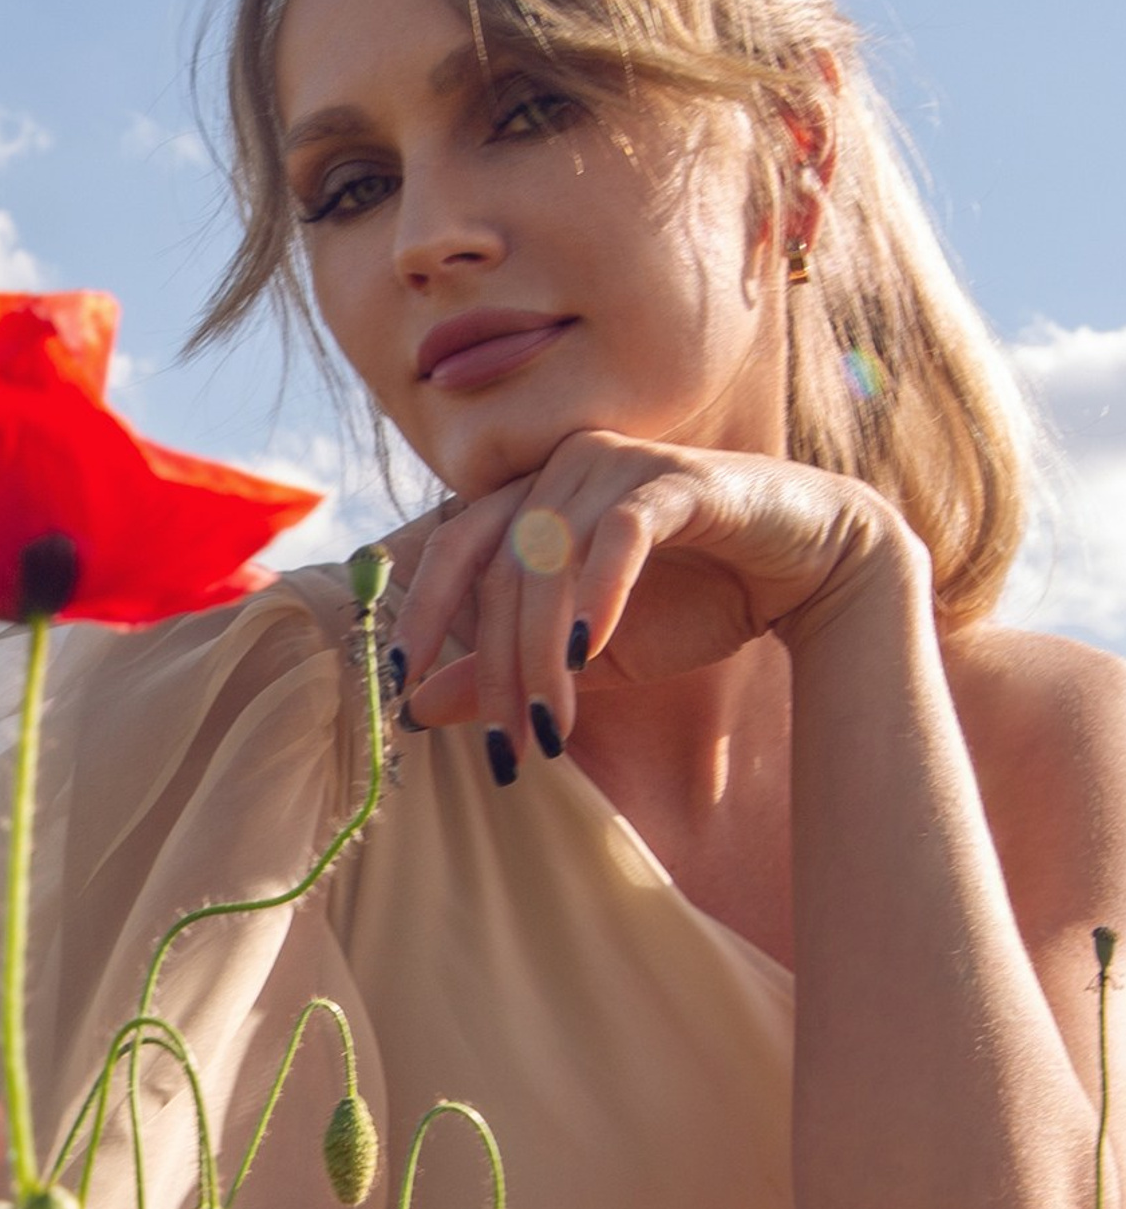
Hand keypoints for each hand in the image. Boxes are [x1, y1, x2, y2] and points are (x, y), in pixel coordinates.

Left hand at [388, 433, 911, 754]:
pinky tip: (589, 651)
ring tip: (551, 728)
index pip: (454, 550)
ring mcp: (620, 462)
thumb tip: (418, 707)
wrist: (811, 570)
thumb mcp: (590, 654)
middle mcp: (565, 466)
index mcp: (533, 496)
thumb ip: (512, 669)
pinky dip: (599, 593)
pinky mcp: (680, 479)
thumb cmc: (699, 602)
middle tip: (507, 746)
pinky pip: (621, 532)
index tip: (397, 684)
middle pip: (500, 569)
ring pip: (550, 558)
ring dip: (543, 652)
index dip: (421, 614)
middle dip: (498, 668)